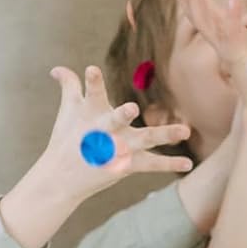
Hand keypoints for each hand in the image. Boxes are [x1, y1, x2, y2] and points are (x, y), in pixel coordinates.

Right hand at [43, 66, 192, 195]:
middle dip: (121, 115)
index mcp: (90, 115)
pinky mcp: (127, 165)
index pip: (90, 94)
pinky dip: (170, 164)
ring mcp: (118, 148)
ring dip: (164, 134)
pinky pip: (152, 164)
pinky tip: (188, 164)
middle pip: (115, 119)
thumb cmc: (66, 138)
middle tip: (130, 108)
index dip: (92, 82)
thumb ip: (69, 86)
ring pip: (145, 139)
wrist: (61, 179)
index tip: (91, 69)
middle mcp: (105, 131)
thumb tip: (57, 68)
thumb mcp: (67, 111)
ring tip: (184, 131)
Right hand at [168, 0, 246, 108]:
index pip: (204, 9)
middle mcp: (221, 41)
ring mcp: (227, 50)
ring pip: (206, 23)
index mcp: (226, 33)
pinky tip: (232, 0)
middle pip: (197, 13)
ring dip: (197, 0)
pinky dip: (231, 19)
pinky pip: (232, 37)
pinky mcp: (238, 60)